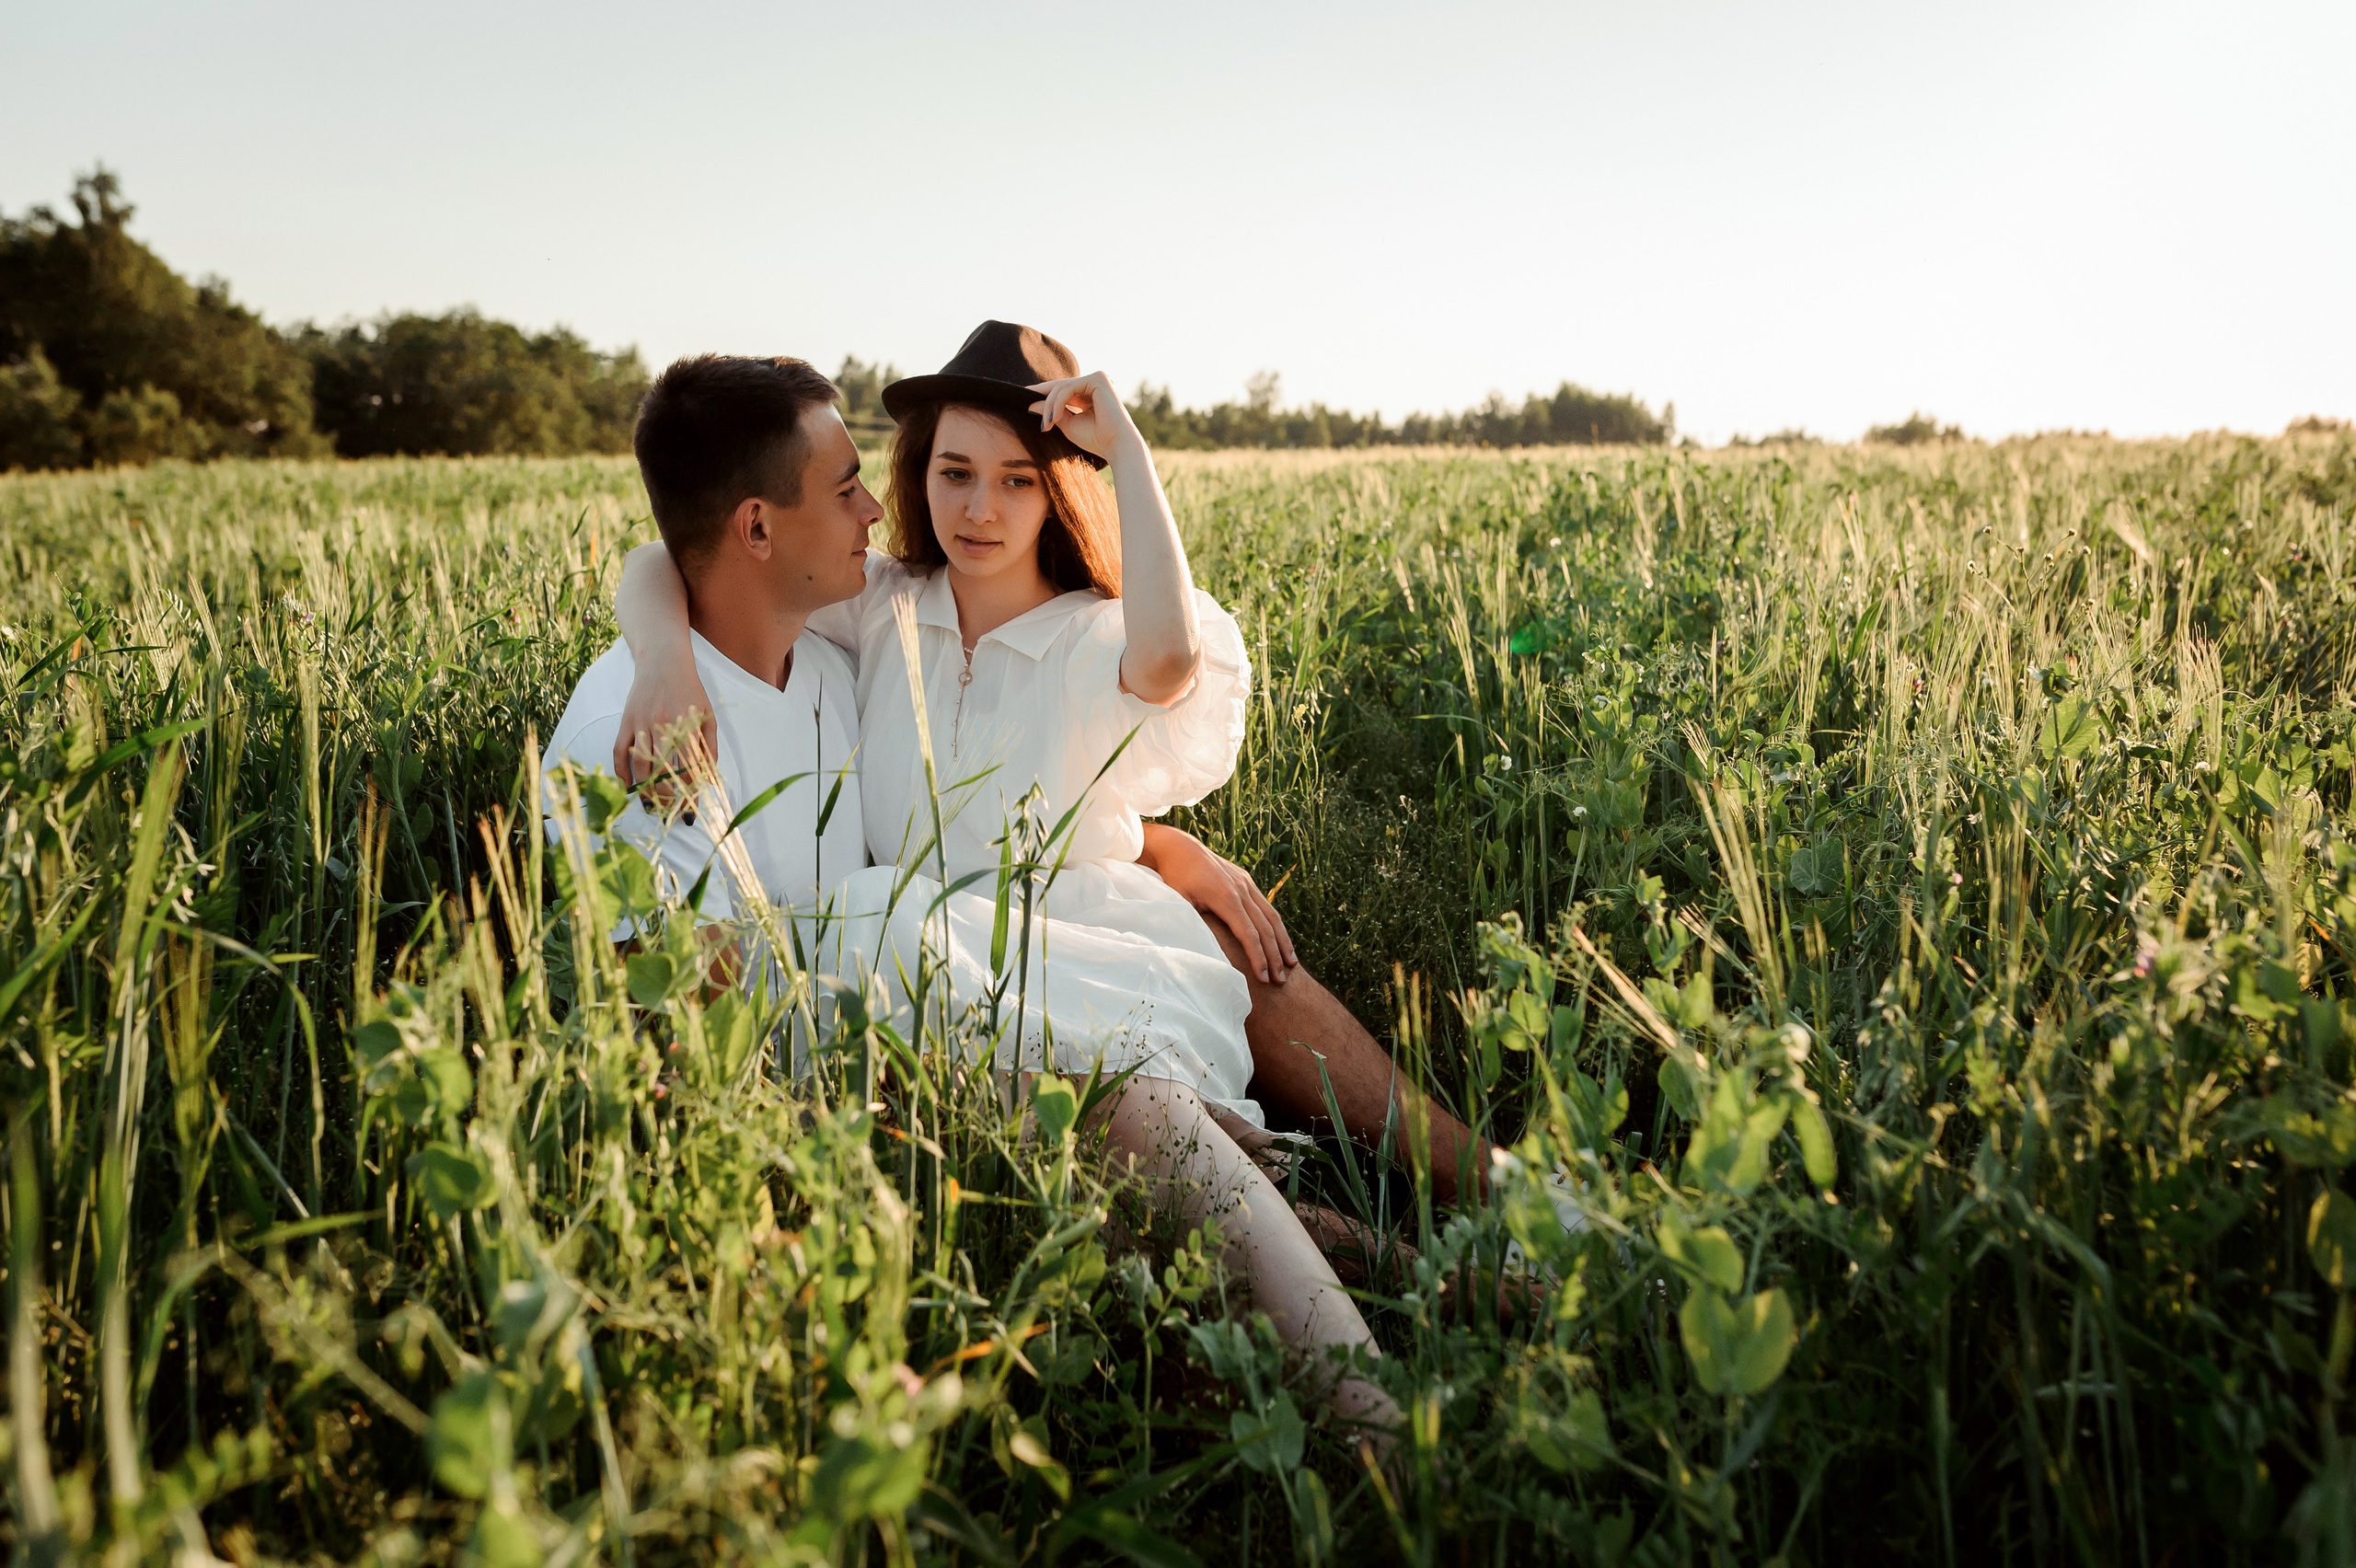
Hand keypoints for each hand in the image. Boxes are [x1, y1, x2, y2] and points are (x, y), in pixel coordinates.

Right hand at [612, 645, 717, 816]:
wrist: (663, 662)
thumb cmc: (690, 691)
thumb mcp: (707, 716)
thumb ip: (710, 748)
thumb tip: (711, 780)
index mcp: (686, 727)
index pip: (688, 770)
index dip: (689, 794)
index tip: (689, 812)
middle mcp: (662, 727)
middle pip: (662, 772)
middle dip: (666, 797)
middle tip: (668, 812)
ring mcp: (641, 724)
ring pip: (640, 765)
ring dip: (644, 789)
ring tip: (650, 806)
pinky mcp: (625, 721)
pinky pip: (619, 751)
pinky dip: (621, 771)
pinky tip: (627, 787)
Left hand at [1027, 371, 1140, 463]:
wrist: (1116, 445)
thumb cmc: (1095, 439)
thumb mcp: (1067, 423)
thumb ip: (1051, 412)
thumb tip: (1030, 404)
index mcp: (1088, 394)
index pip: (1062, 390)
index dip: (1043, 394)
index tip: (1024, 400)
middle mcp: (1093, 384)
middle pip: (1059, 386)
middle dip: (1044, 401)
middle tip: (1030, 411)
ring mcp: (1097, 379)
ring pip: (1061, 387)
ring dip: (1050, 406)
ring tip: (1047, 425)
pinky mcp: (1098, 378)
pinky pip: (1069, 387)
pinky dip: (1058, 403)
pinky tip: (1055, 418)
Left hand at [1137, 823, 1295, 983]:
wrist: (1179, 848)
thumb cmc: (1174, 879)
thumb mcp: (1179, 903)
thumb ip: (1194, 926)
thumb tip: (1203, 955)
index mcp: (1226, 898)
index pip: (1248, 934)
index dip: (1258, 958)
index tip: (1264, 979)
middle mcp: (1241, 890)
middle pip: (1265, 928)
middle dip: (1274, 956)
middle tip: (1281, 981)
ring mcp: (1246, 884)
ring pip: (1271, 916)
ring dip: (1282, 941)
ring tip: (1291, 963)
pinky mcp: (1246, 881)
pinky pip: (1266, 906)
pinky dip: (1276, 925)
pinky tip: (1280, 940)